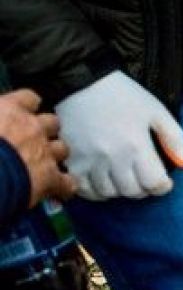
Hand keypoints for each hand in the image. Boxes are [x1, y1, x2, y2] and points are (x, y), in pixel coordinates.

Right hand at [0, 90, 73, 205]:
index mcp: (8, 110)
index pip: (28, 98)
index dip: (27, 105)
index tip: (23, 111)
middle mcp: (32, 128)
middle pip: (51, 122)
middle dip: (44, 130)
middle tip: (32, 140)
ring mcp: (45, 152)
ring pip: (62, 149)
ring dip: (54, 155)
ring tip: (43, 163)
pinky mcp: (51, 179)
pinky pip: (67, 183)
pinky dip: (64, 187)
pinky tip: (59, 190)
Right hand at [55, 72, 182, 201]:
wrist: (81, 83)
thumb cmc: (123, 96)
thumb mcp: (156, 111)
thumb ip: (174, 138)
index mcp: (136, 145)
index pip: (154, 183)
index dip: (163, 186)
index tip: (164, 181)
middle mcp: (112, 157)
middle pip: (132, 191)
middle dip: (143, 188)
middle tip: (144, 178)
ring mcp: (88, 161)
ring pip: (108, 193)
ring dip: (120, 190)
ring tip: (124, 177)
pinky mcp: (70, 161)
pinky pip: (82, 190)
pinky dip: (95, 191)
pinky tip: (102, 181)